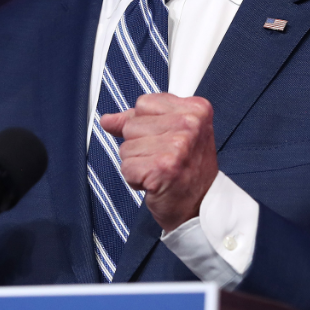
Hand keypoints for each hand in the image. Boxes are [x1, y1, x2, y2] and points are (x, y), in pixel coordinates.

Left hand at [100, 93, 217, 232]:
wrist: (201, 206)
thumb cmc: (187, 170)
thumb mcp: (172, 133)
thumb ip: (139, 121)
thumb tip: (108, 120)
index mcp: (195, 109)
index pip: (143, 103)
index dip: (145, 125)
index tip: (165, 139)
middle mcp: (190, 124)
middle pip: (132, 125)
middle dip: (139, 145)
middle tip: (165, 159)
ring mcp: (178, 145)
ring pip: (126, 147)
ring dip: (137, 163)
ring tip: (160, 170)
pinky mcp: (163, 167)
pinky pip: (126, 167)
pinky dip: (135, 179)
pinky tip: (155, 182)